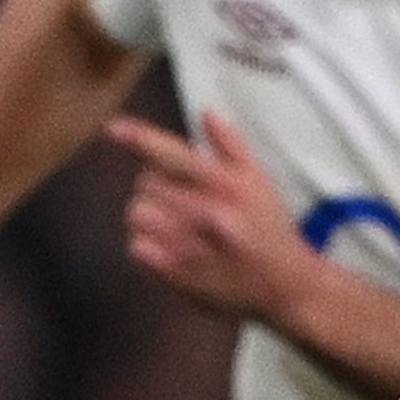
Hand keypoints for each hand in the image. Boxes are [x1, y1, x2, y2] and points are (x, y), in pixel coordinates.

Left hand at [107, 112, 320, 321]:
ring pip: (137, 213)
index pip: (173, 154)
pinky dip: (145, 244)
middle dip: (156, 185)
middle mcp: (205, 211)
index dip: (141, 139)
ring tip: (174, 222)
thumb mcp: (259, 179)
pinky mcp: (178, 272)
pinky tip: (169, 246)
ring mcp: (189, 244)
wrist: (285, 286)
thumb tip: (207, 113)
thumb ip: (230, 143)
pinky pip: (137, 247)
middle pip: (146, 182)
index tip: (115, 128)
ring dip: (148, 213)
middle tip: (181, 198)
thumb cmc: (269, 230)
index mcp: (224, 184)